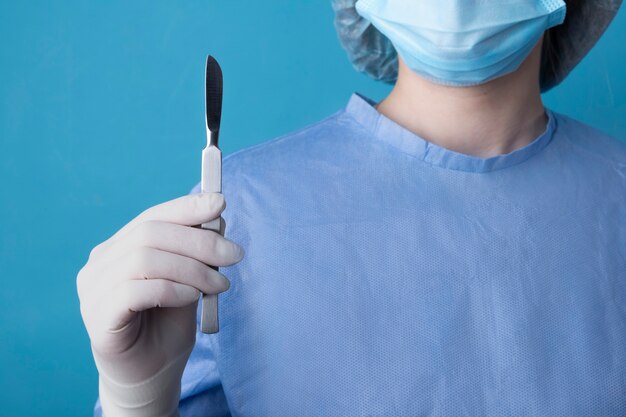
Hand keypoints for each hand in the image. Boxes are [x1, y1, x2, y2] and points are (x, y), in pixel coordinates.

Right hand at [77, 193, 243, 415]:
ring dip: (192, 268)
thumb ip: (195, 254)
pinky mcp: (97, 316)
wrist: (150, 374)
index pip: (152, 217)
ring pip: (144, 259)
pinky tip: (193, 296)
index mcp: (119, 248)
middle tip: (234, 254)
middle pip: (150, 234)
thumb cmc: (167, 326)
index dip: (186, 207)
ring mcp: (93, 290)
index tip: (219, 204)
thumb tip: (217, 218)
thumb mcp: (189, 282)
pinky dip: (172, 288)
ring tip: (219, 284)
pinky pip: (135, 291)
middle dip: (199, 240)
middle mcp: (101, 263)